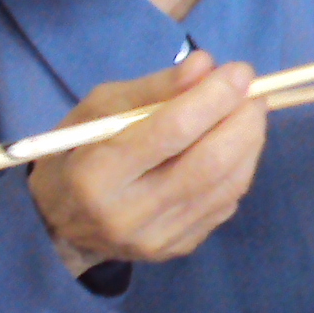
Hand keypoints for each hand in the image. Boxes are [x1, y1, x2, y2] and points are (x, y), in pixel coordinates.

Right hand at [28, 51, 266, 269]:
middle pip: (209, 163)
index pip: (171, 131)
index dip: (213, 97)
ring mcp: (157, 238)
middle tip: (254, 92)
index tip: (239, 72)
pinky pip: (225, 205)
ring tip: (249, 113)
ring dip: (250, 142)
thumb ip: (154, 88)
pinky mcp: (178, 248)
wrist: (59, 223)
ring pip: (226, 186)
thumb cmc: (77, 152)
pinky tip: (235, 147)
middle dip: (242, 121)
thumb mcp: (99, 109)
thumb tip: (206, 65)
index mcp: (97, 174)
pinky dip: (240, 169)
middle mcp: (128, 214)